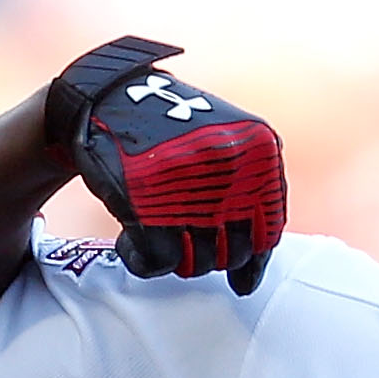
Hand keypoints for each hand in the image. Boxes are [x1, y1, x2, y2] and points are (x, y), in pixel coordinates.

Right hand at [48, 36, 286, 291]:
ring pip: (197, 262)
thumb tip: (249, 282)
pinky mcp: (143, 198)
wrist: (110, 95)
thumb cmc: (173, 135)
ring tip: (158, 234)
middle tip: (184, 238)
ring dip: (176, 261)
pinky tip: (130, 243)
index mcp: (259, 150)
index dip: (251, 262)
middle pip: (233, 253)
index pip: (269, 231)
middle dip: (209, 258)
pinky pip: (158, 261)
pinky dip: (143, 262)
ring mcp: (186, 181)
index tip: (237, 276)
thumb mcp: (226, 147)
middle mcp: (229, 164)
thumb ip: (249, 199)